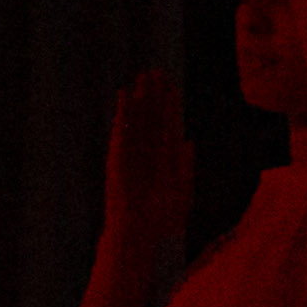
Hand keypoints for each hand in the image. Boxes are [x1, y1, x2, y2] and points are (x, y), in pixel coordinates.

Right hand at [99, 67, 193, 286]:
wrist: (139, 235)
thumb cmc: (162, 221)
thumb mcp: (182, 193)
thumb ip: (186, 167)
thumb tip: (188, 141)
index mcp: (165, 160)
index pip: (169, 126)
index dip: (171, 106)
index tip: (173, 86)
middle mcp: (148, 153)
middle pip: (153, 117)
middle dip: (155, 96)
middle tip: (157, 72)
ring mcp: (132, 153)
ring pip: (137, 120)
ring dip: (139, 98)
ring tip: (141, 76)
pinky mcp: (117, 155)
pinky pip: (121, 129)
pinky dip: (123, 112)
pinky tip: (124, 95)